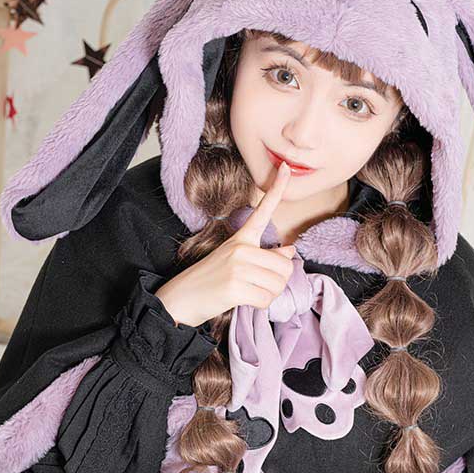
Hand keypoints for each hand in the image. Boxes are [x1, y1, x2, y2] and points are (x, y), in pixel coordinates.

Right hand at [154, 161, 296, 326]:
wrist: (181, 298)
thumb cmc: (211, 280)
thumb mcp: (235, 260)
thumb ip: (265, 255)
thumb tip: (291, 251)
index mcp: (241, 238)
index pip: (263, 211)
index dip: (277, 189)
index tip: (286, 167)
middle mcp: (241, 248)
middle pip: (285, 265)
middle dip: (278, 281)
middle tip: (258, 285)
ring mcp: (238, 267)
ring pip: (278, 284)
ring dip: (269, 294)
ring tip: (249, 292)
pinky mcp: (235, 287)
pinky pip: (266, 299)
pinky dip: (260, 305)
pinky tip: (244, 301)